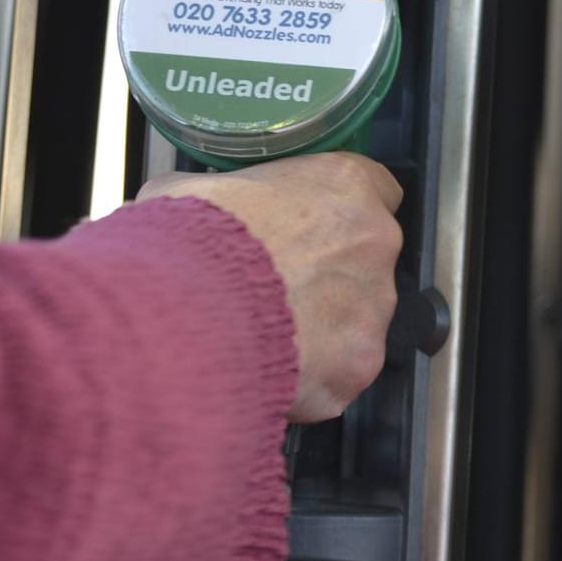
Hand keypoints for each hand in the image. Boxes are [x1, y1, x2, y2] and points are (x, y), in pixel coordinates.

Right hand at [137, 153, 402, 422]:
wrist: (186, 312)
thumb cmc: (192, 241)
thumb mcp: (189, 193)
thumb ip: (221, 196)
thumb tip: (199, 207)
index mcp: (345, 185)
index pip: (374, 188)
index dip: (336, 211)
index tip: (309, 226)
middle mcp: (376, 241)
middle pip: (366, 259)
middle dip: (329, 275)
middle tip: (275, 288)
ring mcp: (373, 307)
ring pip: (356, 320)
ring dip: (320, 328)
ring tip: (262, 335)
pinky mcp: (359, 365)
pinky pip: (338, 372)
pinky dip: (309, 376)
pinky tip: (265, 368)